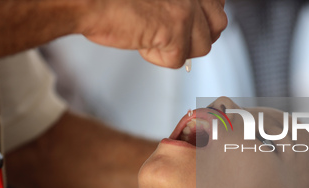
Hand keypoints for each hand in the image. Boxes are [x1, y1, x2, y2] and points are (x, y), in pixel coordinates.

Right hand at [80, 0, 226, 67]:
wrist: (90, 0)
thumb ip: (176, 3)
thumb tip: (195, 25)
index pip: (217, 4)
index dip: (203, 20)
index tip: (186, 25)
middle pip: (218, 25)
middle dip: (197, 37)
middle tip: (170, 37)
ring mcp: (187, 10)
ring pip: (203, 47)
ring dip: (177, 48)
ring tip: (151, 35)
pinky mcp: (176, 32)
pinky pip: (177, 60)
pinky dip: (155, 57)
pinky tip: (140, 41)